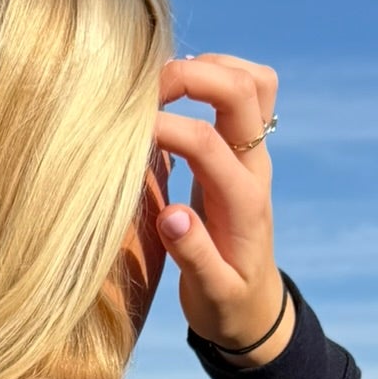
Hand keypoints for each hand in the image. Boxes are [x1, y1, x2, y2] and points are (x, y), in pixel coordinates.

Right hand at [152, 54, 289, 361]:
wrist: (255, 310)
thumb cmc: (228, 306)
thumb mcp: (211, 295)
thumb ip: (194, 257)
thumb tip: (171, 217)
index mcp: (242, 202)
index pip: (205, 141)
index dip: (162, 126)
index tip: (122, 136)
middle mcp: (255, 169)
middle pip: (243, 90)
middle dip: (191, 75)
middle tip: (143, 91)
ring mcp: (254, 156)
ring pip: (254, 81)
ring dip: (210, 68)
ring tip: (162, 86)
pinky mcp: (244, 152)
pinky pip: (246, 94)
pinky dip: (214, 78)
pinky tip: (176, 97)